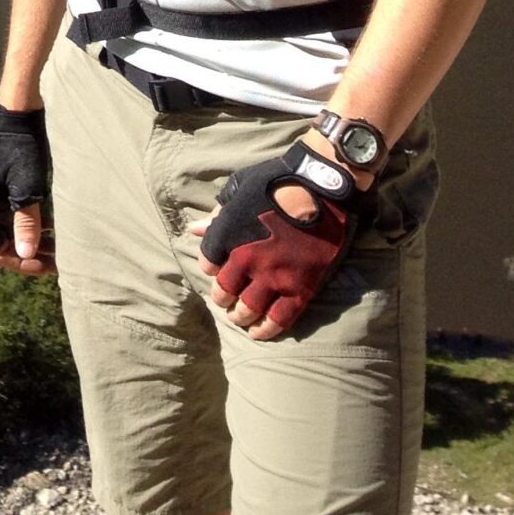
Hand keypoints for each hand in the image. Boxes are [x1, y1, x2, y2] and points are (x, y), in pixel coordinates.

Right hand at [0, 101, 55, 275]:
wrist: (18, 118)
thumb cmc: (21, 152)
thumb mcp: (27, 190)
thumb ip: (26, 223)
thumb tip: (25, 255)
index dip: (19, 261)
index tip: (44, 262)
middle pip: (3, 244)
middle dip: (28, 253)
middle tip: (56, 261)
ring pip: (10, 231)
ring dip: (32, 240)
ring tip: (58, 248)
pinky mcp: (2, 189)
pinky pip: (13, 217)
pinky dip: (31, 224)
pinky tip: (52, 226)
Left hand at [188, 142, 354, 338]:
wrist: (319, 185)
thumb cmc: (275, 180)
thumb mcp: (238, 189)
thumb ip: (217, 215)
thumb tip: (194, 230)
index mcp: (227, 234)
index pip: (208, 262)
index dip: (211, 267)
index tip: (217, 269)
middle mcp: (246, 260)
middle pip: (225, 291)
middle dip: (223, 299)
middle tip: (227, 302)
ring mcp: (274, 277)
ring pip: (249, 309)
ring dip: (241, 317)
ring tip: (240, 318)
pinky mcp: (300, 288)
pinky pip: (280, 318)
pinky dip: (267, 329)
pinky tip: (260, 334)